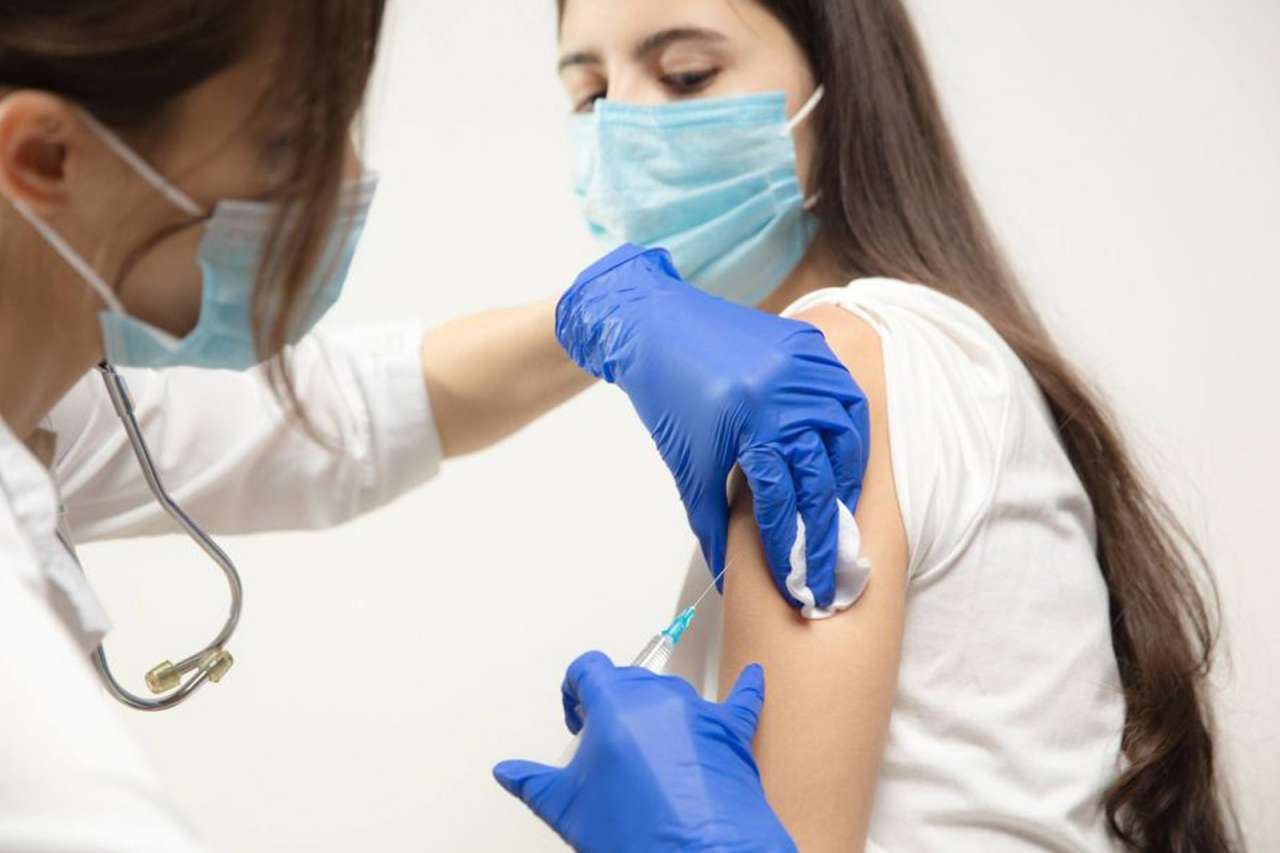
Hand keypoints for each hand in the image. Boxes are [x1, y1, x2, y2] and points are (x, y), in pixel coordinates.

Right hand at [493, 652, 794, 852]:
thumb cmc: (637, 833)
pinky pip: (742, 700)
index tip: (578, 717)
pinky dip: (745, 689)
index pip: (589, 669)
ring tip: (647, 754)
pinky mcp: (733, 733)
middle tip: (605, 745)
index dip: (575, 691)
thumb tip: (509, 773)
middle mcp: (659, 698)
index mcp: (615, 703)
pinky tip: (753, 676)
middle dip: (611, 705)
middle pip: (628, 680)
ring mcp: (699, 712)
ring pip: (671, 693)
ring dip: (655, 712)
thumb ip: (534, 783)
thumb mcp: (568, 810)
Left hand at [556, 244, 869, 607]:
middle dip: (823, 530)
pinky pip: (845, 395)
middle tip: (826, 569)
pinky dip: (849, 432)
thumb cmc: (668, 398)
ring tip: (839, 515)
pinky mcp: (810, 346)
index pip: (783, 497)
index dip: (788, 543)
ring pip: (847, 434)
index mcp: (752, 423)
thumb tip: (727, 574)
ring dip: (846, 479)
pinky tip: (841, 461)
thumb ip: (711, 521)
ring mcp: (804, 365)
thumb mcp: (688, 465)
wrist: (658, 326)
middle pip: (820, 475)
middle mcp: (786, 392)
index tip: (795, 580)